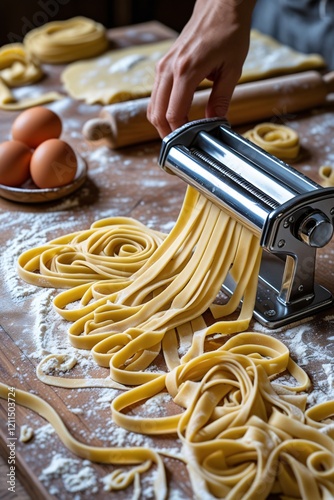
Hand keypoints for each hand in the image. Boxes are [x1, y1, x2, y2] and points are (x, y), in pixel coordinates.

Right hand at [147, 0, 255, 137]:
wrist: (219, 6)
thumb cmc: (228, 32)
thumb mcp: (232, 69)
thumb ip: (221, 99)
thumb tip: (216, 123)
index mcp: (186, 70)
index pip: (173, 113)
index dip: (179, 133)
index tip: (189, 143)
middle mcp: (169, 69)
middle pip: (156, 113)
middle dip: (166, 134)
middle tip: (179, 147)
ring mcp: (163, 66)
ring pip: (152, 105)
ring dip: (161, 123)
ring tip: (177, 135)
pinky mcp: (163, 65)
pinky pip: (155, 95)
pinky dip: (161, 110)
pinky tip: (175, 117)